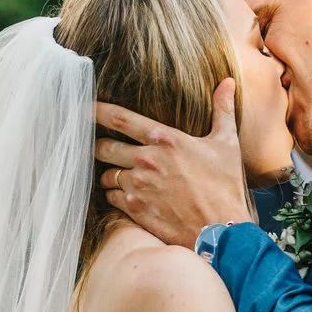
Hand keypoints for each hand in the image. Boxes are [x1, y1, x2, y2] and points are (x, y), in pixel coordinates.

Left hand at [94, 80, 255, 249]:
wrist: (222, 229)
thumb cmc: (225, 186)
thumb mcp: (226, 143)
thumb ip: (222, 109)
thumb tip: (227, 82)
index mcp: (166, 140)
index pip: (121, 119)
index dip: (98, 111)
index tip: (84, 107)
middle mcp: (147, 161)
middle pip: (105, 147)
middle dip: (99, 146)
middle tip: (101, 147)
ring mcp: (139, 186)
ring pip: (106, 174)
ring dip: (109, 173)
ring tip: (118, 175)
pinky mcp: (136, 208)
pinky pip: (111, 197)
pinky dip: (115, 195)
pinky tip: (126, 195)